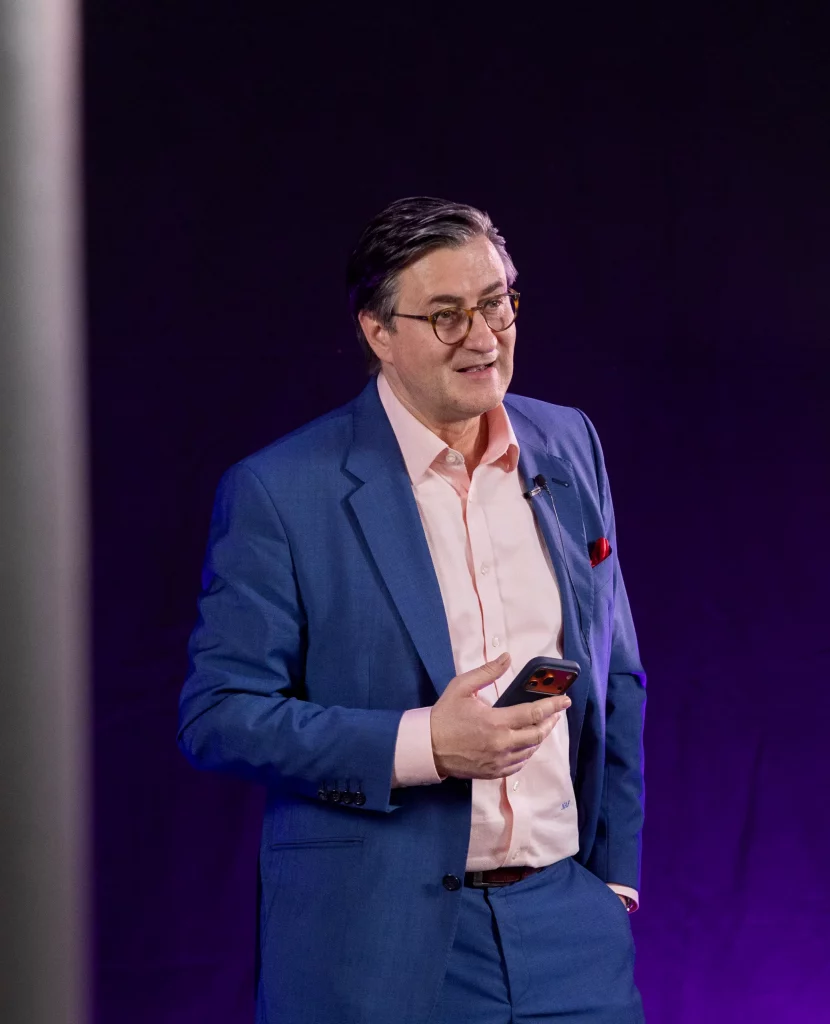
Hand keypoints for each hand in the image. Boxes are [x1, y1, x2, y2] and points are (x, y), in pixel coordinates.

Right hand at [430, 653, 570, 779]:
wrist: (428, 747)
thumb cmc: (444, 716)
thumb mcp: (462, 687)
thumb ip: (487, 672)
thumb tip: (506, 658)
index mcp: (496, 722)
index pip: (533, 714)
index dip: (553, 706)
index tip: (565, 700)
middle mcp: (502, 744)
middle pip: (538, 734)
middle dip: (551, 721)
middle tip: (556, 711)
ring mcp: (499, 761)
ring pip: (531, 750)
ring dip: (540, 736)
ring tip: (543, 724)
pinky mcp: (494, 772)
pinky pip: (520, 763)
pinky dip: (527, 751)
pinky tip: (527, 742)